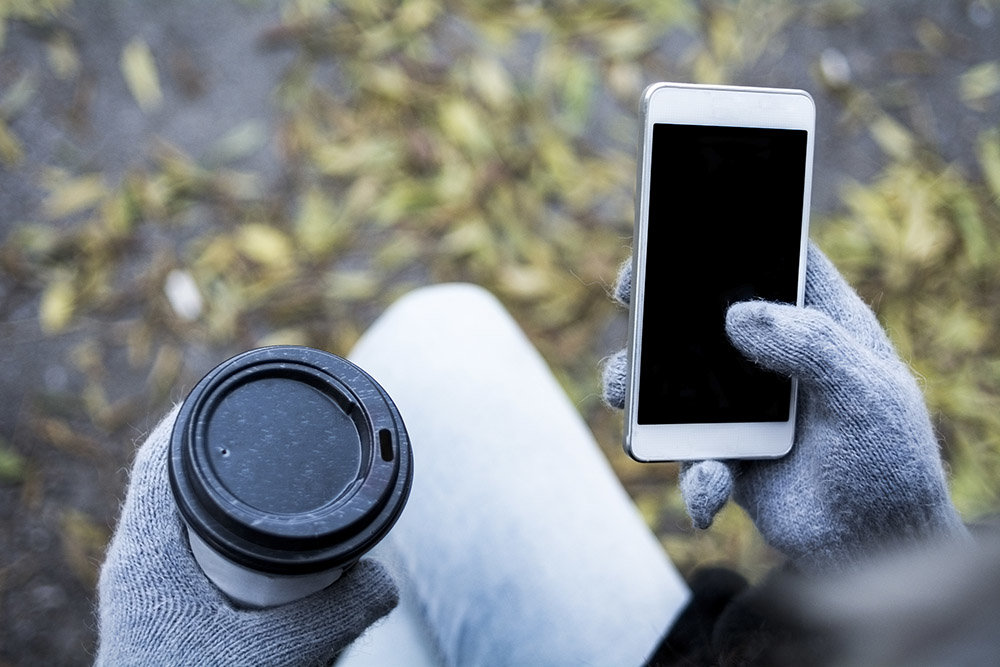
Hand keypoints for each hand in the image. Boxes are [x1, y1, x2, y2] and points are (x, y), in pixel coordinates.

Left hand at [96, 409, 397, 665]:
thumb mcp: (279, 660)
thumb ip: (341, 613)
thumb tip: (386, 578)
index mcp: (146, 558)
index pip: (158, 458)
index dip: (194, 415)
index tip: (237, 391)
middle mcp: (134, 567)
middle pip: (164, 480)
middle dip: (215, 454)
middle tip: (267, 439)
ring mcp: (140, 593)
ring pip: (170, 519)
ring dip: (209, 496)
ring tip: (261, 482)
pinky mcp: (153, 617)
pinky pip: (177, 553)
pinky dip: (211, 535)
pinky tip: (244, 549)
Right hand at [603, 243, 965, 570]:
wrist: (875, 546)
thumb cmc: (888, 462)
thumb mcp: (867, 395)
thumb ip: (813, 347)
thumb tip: (739, 315)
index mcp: (814, 325)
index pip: (769, 264)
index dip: (725, 240)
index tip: (679, 233)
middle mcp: (768, 359)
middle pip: (699, 318)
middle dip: (655, 308)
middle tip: (629, 297)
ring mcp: (738, 408)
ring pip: (669, 386)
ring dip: (638, 392)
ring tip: (627, 400)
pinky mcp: (720, 456)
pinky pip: (687, 459)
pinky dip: (695, 478)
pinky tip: (715, 488)